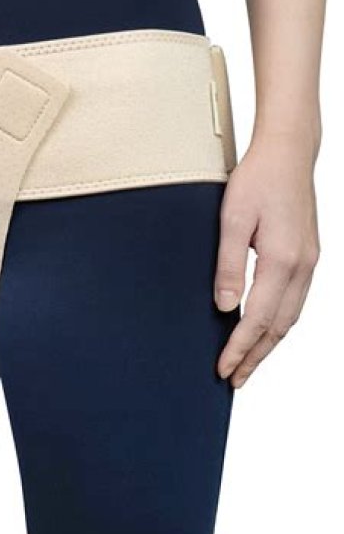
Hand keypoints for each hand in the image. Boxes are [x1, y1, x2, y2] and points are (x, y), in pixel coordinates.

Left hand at [215, 136, 319, 387]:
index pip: (257, 319)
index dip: (239, 348)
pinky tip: (266, 330)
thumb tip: (225, 308)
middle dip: (256, 357)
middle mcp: (302, 267)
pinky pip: (295, 301)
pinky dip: (279, 323)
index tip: (223, 369)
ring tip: (248, 363)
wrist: (288, 153)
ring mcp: (309, 262)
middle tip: (235, 379)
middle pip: (278, 327)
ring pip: (289, 317)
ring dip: (269, 344)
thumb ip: (228, 266)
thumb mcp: (231, 220)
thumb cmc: (256, 181)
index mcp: (281, 260)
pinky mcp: (308, 256)